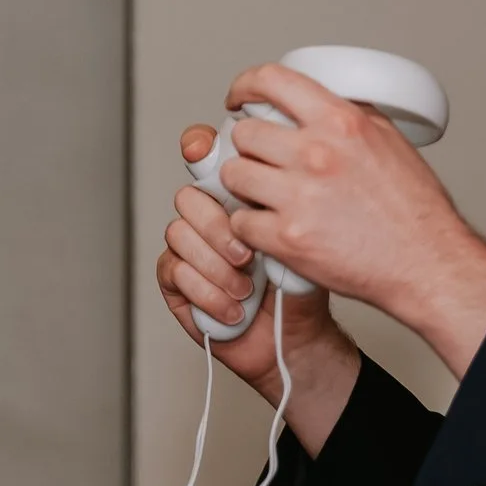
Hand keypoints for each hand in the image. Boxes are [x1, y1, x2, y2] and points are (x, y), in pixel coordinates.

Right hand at [158, 124, 361, 452]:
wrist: (299, 338)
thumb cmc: (306, 283)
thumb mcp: (310, 232)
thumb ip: (287, 198)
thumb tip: (273, 171)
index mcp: (241, 193)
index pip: (210, 154)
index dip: (202, 147)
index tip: (205, 150)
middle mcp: (212, 215)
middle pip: (190, 195)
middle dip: (218, 225)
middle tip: (247, 253)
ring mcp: (191, 246)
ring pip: (180, 232)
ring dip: (217, 265)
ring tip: (248, 287)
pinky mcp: (177, 281)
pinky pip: (175, 271)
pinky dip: (209, 293)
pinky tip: (235, 308)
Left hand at [218, 64, 485, 377]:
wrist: (426, 261)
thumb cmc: (414, 209)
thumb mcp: (388, 139)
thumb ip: (349, 114)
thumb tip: (318, 100)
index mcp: (341, 122)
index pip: (272, 82)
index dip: (246, 86)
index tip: (240, 98)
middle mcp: (317, 153)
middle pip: (245, 134)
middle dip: (251, 148)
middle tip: (263, 161)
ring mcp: (299, 197)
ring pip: (235, 175)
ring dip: (245, 185)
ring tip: (266, 195)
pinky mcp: (288, 238)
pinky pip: (241, 221)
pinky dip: (250, 226)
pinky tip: (270, 226)